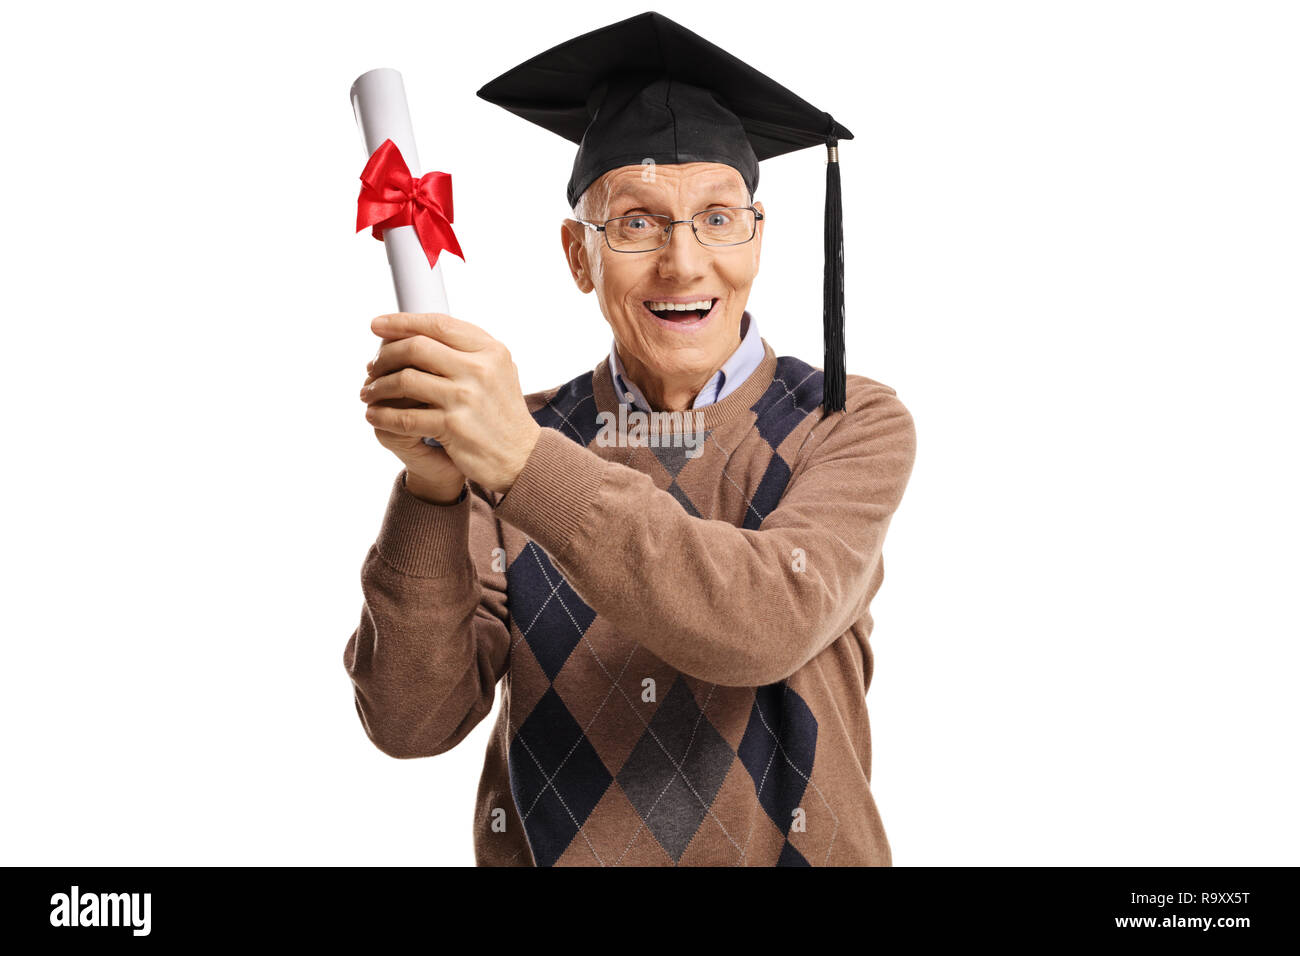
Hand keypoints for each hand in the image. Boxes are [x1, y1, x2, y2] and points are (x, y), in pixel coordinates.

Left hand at [360, 312, 541, 495]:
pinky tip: (374, 415)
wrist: (521, 457)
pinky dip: (383, 415)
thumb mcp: (497, 371)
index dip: (402, 321)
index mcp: (490, 350)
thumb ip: (467, 349)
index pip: (438, 324)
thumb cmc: (502, 412)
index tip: (377, 325)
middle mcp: (479, 369)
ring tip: (368, 393)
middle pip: (416, 348)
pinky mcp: (453, 426)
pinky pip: (404, 416)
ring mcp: (465, 398)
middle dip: (385, 355)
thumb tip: (418, 330)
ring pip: (404, 380)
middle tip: (371, 366)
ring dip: (378, 387)